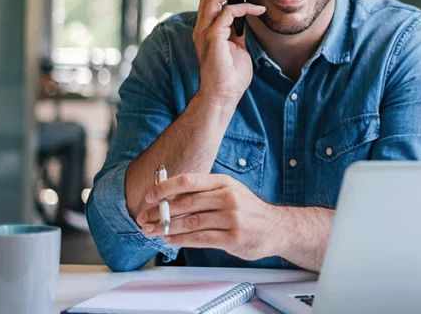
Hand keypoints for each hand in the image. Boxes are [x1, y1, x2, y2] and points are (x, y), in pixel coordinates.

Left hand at [137, 173, 282, 261]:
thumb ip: (203, 193)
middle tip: (144, 218)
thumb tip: (169, 197)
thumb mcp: (229, 192)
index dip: (165, 188)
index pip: (188, 181)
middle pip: (185, 203)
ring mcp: (232, 218)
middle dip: (160, 212)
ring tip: (152, 231)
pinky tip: (170, 240)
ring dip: (166, 228)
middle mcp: (228, 197)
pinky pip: (199, 239)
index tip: (149, 197)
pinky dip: (180, 240)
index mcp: (224, 183)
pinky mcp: (233, 238)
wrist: (276, 227)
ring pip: (190, 222)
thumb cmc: (248, 210)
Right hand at [194, 0, 264, 105]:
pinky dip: (242, 8)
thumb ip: (236, 32)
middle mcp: (202, 28)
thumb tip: (244, 19)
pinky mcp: (213, 39)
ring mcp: (205, 33)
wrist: (224, 95)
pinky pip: (225, 14)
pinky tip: (257, 10)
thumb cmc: (231, 75)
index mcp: (206, 29)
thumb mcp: (236, 47)